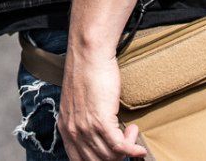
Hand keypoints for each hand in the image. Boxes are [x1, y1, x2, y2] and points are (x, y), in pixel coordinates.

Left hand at [59, 45, 144, 159]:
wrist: (88, 55)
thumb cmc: (86, 72)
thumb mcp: (76, 102)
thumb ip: (81, 121)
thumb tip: (96, 135)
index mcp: (65, 128)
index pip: (79, 160)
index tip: (113, 155)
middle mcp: (73, 131)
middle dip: (115, 158)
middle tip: (126, 145)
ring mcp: (86, 128)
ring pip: (110, 156)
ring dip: (126, 149)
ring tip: (131, 132)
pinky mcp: (101, 121)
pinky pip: (119, 147)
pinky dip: (132, 150)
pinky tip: (139, 148)